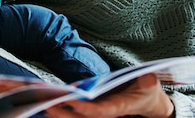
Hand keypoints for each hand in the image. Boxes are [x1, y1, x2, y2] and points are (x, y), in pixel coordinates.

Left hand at [45, 74, 174, 117]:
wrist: (148, 102)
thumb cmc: (147, 91)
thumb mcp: (150, 82)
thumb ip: (147, 81)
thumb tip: (147, 79)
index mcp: (120, 106)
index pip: (101, 111)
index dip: (86, 108)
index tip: (72, 101)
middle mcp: (107, 112)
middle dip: (65, 114)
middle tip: (48, 105)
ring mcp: (100, 113)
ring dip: (61, 113)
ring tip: (44, 105)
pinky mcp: (95, 110)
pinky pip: (77, 114)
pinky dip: (64, 110)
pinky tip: (51, 103)